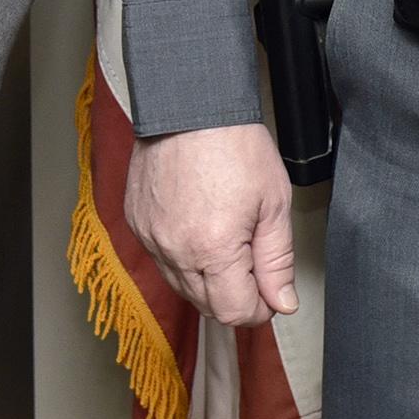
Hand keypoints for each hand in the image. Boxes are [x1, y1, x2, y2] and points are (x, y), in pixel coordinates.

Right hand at [124, 123, 295, 326]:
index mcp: (213, 249)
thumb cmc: (235, 144)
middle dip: (234, 295)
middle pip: (206, 305)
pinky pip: (161, 260)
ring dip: (208, 280)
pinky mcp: (137, 224)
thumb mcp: (274, 203)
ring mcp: (150, 239)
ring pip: (182, 286)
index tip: (269, 294)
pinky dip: (182, 257)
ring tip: (228, 241)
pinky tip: (200, 229)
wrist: (192, 106)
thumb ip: (277, 260)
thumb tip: (282, 302)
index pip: (233, 311)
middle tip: (253, 265)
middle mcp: (175, 251)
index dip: (258, 309)